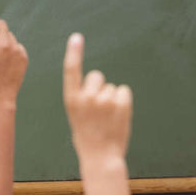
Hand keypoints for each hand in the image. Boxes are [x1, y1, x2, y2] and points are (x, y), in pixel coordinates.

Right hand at [63, 33, 132, 162]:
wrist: (100, 157)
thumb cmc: (87, 137)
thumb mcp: (77, 116)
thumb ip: (84, 98)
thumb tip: (98, 82)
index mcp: (71, 100)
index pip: (71, 71)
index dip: (74, 53)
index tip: (76, 37)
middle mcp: (86, 97)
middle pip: (96, 76)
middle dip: (99, 86)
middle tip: (98, 109)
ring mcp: (104, 99)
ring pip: (111, 87)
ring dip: (112, 99)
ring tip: (107, 118)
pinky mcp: (121, 102)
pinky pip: (124, 91)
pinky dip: (123, 102)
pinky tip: (117, 116)